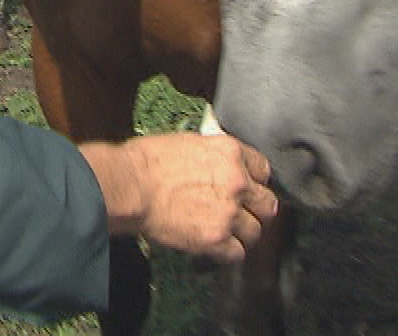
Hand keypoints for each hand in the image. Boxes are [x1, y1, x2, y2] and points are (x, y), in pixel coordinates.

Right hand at [77, 133, 278, 263]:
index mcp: (231, 153)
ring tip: (225, 234)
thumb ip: (213, 156)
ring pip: (255, 232)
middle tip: (241, 215)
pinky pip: (237, 254)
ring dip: (241, 234)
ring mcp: (228, 212)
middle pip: (267, 204)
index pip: (263, 170)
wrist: (130, 185)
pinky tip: (214, 247)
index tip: (246, 190)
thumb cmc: (147, 162)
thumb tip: (216, 167)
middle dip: (256, 211)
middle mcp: (237, 182)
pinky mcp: (215, 239)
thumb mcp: (189, 143)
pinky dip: (226, 253)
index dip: (254, 182)